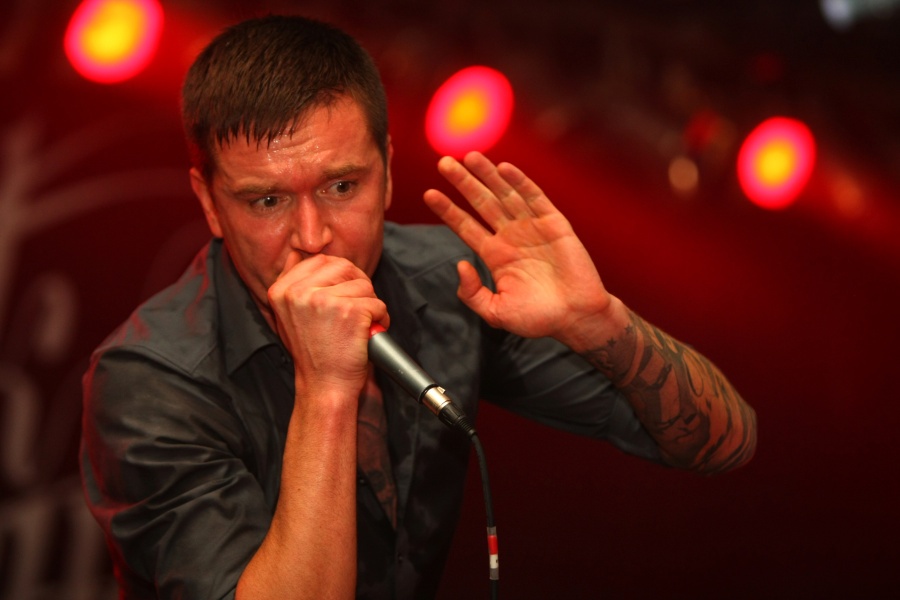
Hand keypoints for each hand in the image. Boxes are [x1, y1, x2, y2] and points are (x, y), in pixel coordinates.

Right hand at [267, 252, 387, 397]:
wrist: (324, 387)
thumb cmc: (314, 354)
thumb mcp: (290, 315)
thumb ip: (295, 284)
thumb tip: (299, 252)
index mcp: (281, 290)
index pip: (320, 260)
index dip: (340, 275)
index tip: (342, 295)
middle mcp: (299, 293)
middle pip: (345, 267)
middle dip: (358, 285)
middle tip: (358, 309)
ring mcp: (324, 301)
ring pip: (364, 285)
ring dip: (371, 304)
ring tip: (360, 327)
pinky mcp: (350, 312)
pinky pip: (378, 303)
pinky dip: (381, 319)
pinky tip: (368, 335)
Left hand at [423, 152, 615, 345]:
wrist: (576, 318)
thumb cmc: (538, 318)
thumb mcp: (495, 312)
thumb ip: (472, 293)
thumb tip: (460, 264)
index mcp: (495, 255)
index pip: (466, 226)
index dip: (448, 210)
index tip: (429, 194)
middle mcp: (511, 237)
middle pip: (481, 203)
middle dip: (463, 183)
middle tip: (443, 162)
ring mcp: (532, 228)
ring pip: (505, 194)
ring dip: (487, 175)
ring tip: (469, 156)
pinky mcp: (554, 224)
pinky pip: (535, 198)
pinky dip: (520, 182)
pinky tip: (504, 168)